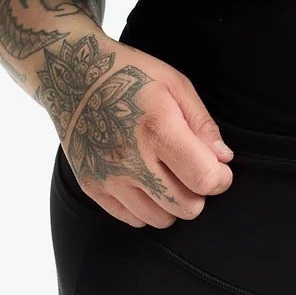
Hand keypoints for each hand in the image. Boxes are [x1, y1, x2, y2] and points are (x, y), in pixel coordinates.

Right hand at [59, 40, 233, 226]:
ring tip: (166, 175)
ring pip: (160, 219)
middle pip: (186, 208)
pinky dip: (146, 207)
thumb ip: (203, 124)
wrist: (71, 75)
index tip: (219, 169)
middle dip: (199, 193)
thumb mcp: (175, 84)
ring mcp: (108, 177)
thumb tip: (223, 159)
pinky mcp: (91, 187)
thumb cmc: (130, 75)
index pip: (204, 179)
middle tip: (192, 171)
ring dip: (172, 203)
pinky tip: (144, 181)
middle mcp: (131, 159)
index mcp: (158, 129)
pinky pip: (132, 219)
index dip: (220, 179)